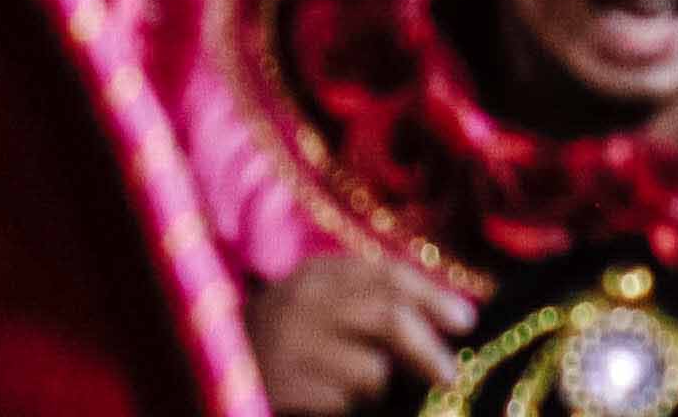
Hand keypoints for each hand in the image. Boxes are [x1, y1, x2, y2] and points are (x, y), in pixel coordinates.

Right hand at [248, 253, 465, 415]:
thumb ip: (373, 300)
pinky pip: (342, 403)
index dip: (432, 297)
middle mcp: (303, 301)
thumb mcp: (322, 304)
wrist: (211, 365)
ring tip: (350, 388)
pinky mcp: (280, 386)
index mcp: (318, 273)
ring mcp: (289, 343)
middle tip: (451, 376)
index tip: (466, 322)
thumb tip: (450, 320)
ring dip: (376, 389)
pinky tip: (325, 402)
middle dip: (427, 349)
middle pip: (387, 318)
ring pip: (370, 370)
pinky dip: (345, 408)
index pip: (388, 276)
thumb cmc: (287, 338)